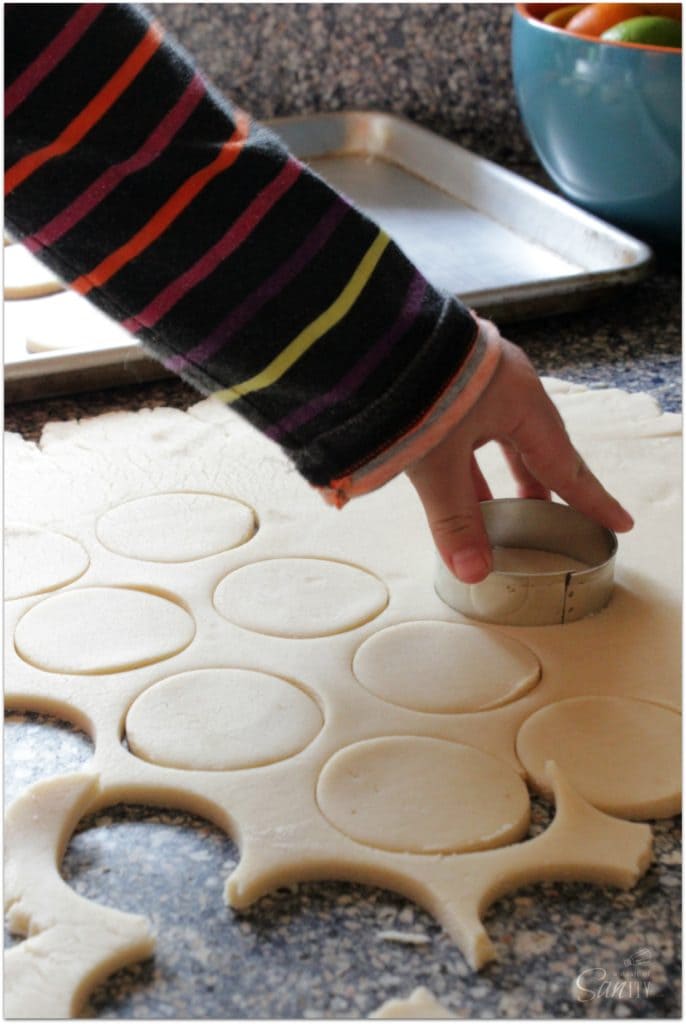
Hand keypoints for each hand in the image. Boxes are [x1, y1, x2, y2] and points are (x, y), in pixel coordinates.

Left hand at [406, 321, 633, 583]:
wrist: (366, 330)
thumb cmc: (413, 389)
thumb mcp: (436, 462)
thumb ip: (454, 518)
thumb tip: (474, 573)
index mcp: (520, 401)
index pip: (564, 465)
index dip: (590, 499)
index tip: (618, 522)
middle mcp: (505, 387)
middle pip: (538, 447)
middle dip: (548, 486)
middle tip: (560, 519)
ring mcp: (474, 381)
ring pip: (500, 439)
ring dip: (505, 476)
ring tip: (508, 511)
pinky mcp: (445, 381)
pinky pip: (471, 429)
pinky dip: (471, 463)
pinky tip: (459, 483)